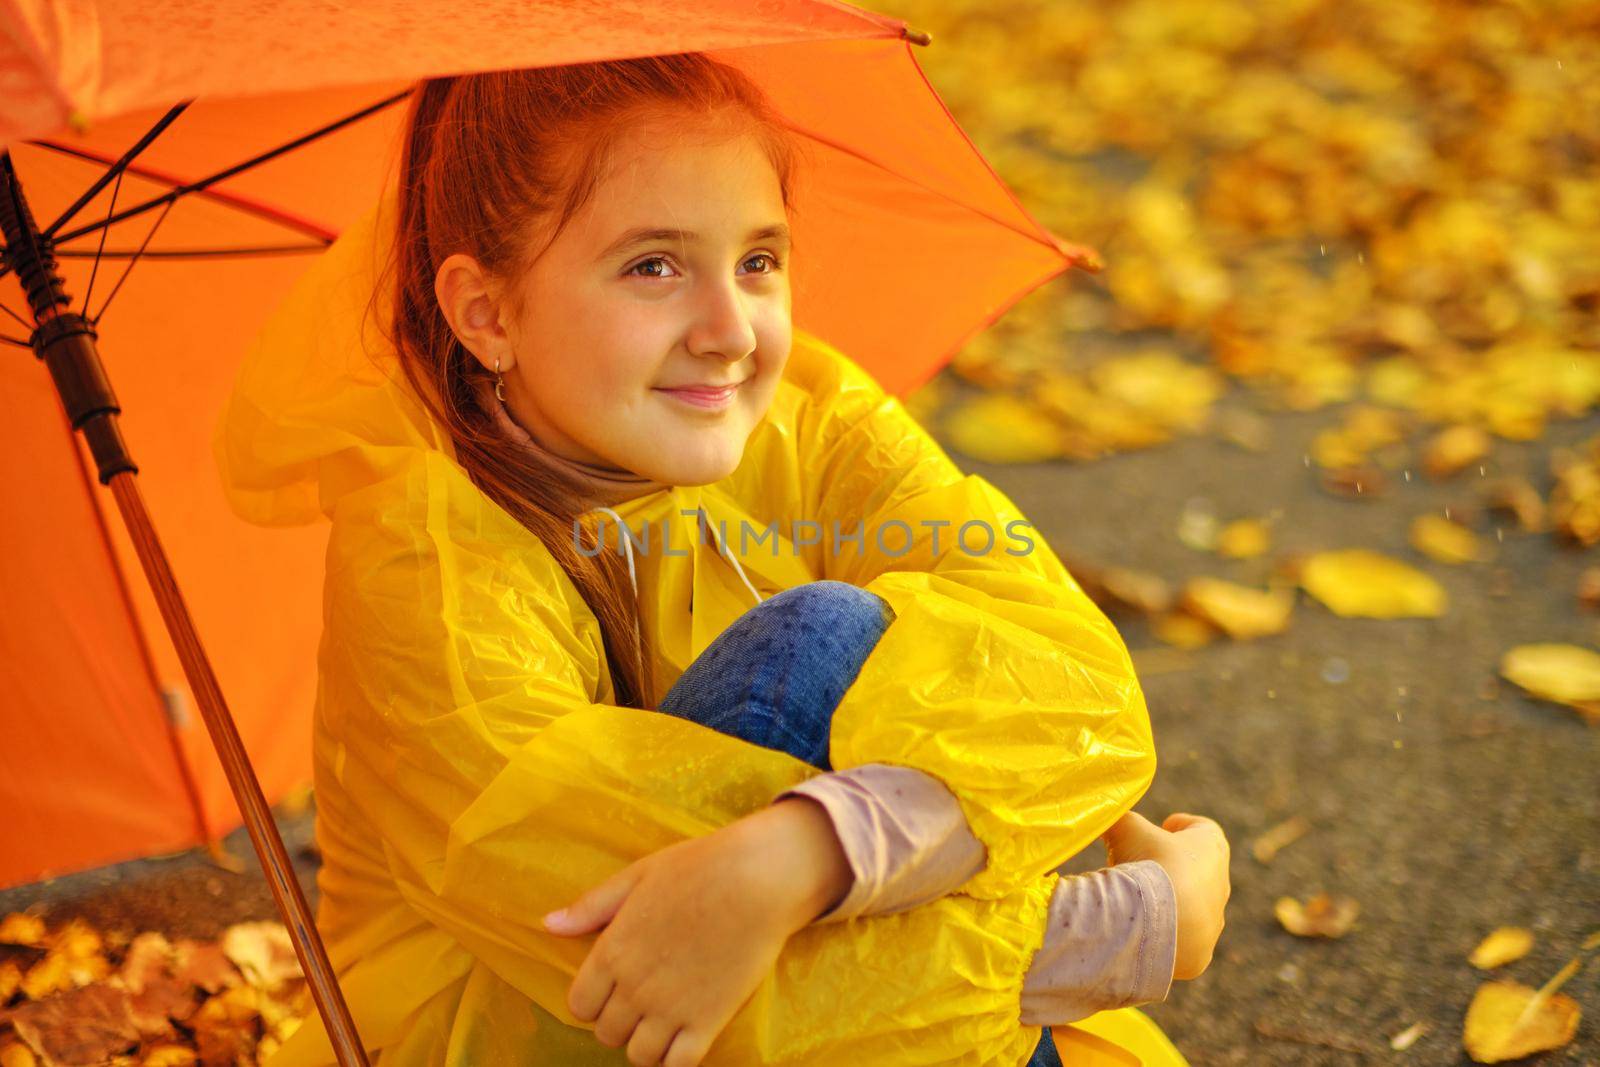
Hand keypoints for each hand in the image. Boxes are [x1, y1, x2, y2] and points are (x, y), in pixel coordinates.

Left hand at [543, 798, 852, 1065]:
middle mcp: (634, 987)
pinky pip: (678, 1064)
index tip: (611, 988)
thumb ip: (591, 907)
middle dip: (619, 1020)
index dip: (592, 1000)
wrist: (757, 878)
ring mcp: (671, 1008)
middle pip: (607, 1032)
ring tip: (662, 1020)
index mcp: (612, 951)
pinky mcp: (708, 1020)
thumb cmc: (698, 868)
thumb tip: (548, 924)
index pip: (579, 1005)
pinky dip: (676, 1058)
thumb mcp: (637, 876)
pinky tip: (685, 1036)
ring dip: (646, 1042)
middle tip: (642, 1000)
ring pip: (639, 1055)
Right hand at [1100, 810, 1229, 980]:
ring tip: (1138, 902)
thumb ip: (1117, 816)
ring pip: (1192, 909)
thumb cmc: (1148, 866)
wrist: (1158, 925)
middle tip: (1143, 865)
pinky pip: (1182, 942)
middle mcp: (1220, 885)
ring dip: (1170, 903)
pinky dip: (1165, 935)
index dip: (1183, 826)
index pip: (1204, 829)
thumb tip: (1100, 810)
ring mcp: (1213, 923)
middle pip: (1199, 870)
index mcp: (1212, 848)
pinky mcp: (1200, 955)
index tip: (1165, 827)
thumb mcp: (1126, 828)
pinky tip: (1142, 931)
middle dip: (1173, 865)